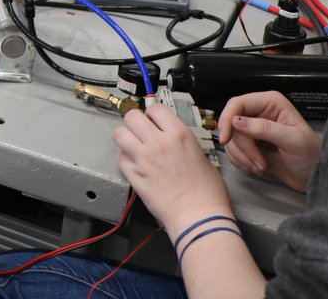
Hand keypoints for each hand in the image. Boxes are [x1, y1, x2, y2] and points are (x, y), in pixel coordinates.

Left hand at [114, 105, 232, 233]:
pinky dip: (125, 159)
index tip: (154, 120)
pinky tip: (135, 164)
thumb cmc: (208, 193)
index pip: (155, 108)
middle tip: (140, 131)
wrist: (199, 217)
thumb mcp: (202, 157)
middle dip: (135, 122)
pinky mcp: (134, 175)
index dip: (153, 114)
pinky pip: (120, 158)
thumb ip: (183, 143)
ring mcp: (143, 158)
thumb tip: (175, 141)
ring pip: (119, 134)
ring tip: (133, 145)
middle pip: (132, 116)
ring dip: (125, 138)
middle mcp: (158, 142)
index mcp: (179, 134)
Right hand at [218, 91, 321, 192]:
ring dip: (242, 156)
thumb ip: (266, 128)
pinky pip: (232, 149)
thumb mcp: (293, 140)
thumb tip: (237, 121)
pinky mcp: (249, 143)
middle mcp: (259, 112)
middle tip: (257, 161)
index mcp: (270, 103)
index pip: (237, 104)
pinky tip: (256, 166)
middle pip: (231, 124)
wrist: (313, 177)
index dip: (227, 119)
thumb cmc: (311, 155)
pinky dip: (240, 161)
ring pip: (230, 139)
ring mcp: (252, 128)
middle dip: (242, 146)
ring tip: (261, 166)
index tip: (226, 138)